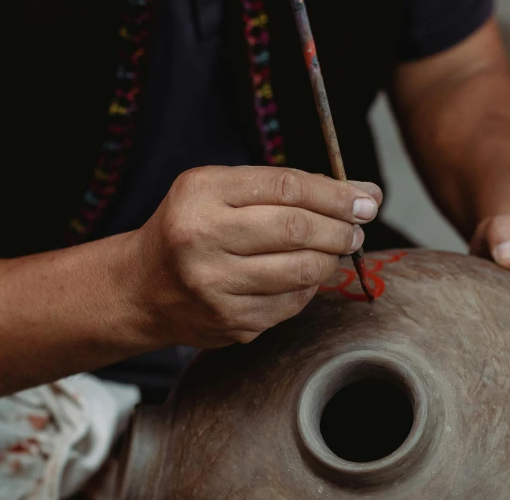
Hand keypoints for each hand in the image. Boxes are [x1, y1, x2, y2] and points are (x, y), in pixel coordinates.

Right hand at [128, 166, 381, 348]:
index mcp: (200, 194)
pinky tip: (304, 273)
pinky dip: (309, 286)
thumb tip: (361, 193)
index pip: (286, 187)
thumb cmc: (190, 228)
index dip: (336, 193)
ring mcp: (215, 286)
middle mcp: (202, 239)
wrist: (143, 288)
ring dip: (332, 257)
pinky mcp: (231, 321)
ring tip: (336, 247)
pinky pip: (292, 302)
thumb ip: (280, 187)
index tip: (367, 197)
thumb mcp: (217, 190)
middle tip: (358, 225)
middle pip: (296, 229)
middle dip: (341, 226)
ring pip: (302, 271)